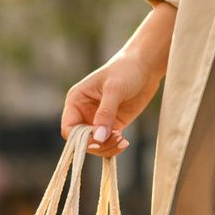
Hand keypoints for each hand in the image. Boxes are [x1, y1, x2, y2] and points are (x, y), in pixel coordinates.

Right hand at [60, 1, 175, 157]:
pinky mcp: (113, 125)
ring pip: (95, 145)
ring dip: (107, 148)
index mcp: (76, 101)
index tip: (98, 139)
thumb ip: (105, 113)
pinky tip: (124, 142)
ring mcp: (98, 120)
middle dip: (97, 145)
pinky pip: (108, 143)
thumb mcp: (114, 90)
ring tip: (122, 141)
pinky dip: (114, 147)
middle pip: (82, 141)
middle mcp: (83, 112)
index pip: (69, 129)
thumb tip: (98, 137)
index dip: (80, 139)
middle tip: (116, 140)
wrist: (145, 66)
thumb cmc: (126, 70)